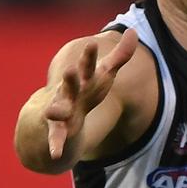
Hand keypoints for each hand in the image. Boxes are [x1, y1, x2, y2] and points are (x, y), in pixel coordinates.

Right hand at [45, 28, 137, 158]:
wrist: (51, 116)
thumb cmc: (84, 92)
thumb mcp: (103, 75)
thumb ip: (120, 56)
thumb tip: (135, 32)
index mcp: (82, 81)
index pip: (86, 66)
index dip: (89, 56)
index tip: (92, 43)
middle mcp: (69, 93)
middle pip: (70, 85)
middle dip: (70, 78)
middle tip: (69, 70)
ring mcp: (60, 111)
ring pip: (57, 110)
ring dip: (56, 110)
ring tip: (53, 112)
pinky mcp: (57, 130)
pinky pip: (56, 139)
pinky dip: (55, 146)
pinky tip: (55, 154)